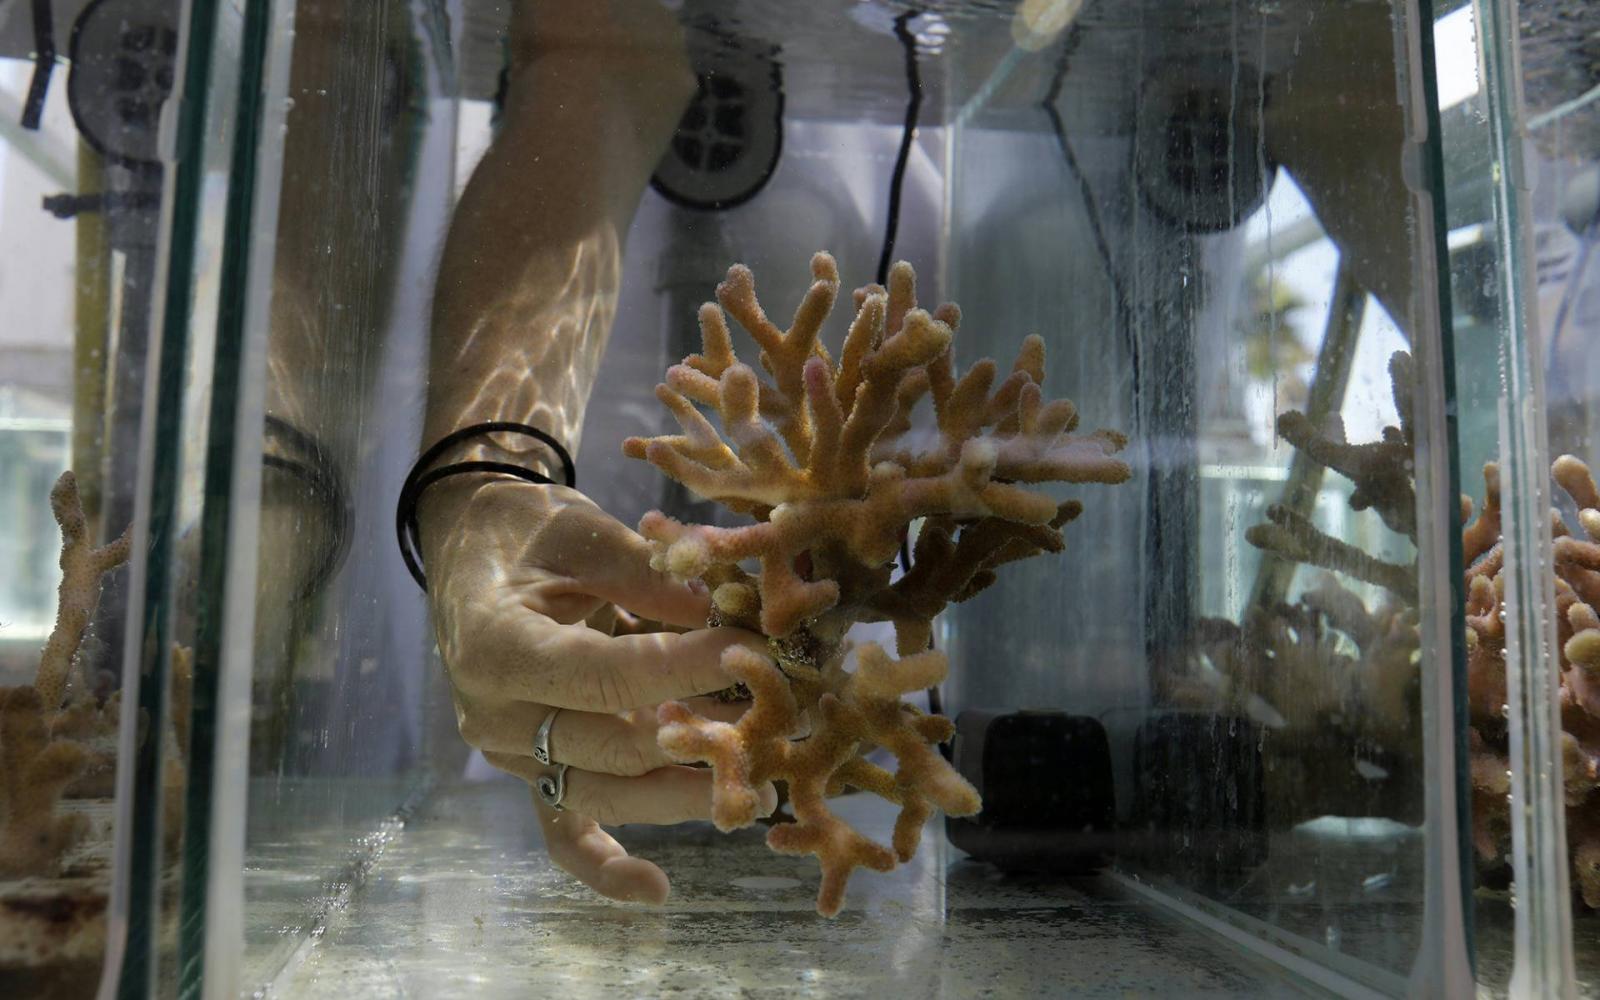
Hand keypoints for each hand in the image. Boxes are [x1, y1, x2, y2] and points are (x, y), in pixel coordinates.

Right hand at [419, 478, 776, 903]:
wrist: (472, 550)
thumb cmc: (526, 533)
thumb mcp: (582, 532)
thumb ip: (645, 573)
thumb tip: (723, 611)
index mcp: (496, 648)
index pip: (604, 675)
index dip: (681, 669)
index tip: (747, 652)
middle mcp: (496, 715)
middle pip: (612, 745)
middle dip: (702, 732)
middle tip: (776, 720)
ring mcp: (512, 754)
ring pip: (605, 792)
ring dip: (683, 793)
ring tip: (758, 789)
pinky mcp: (530, 773)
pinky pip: (563, 831)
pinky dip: (605, 866)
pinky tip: (657, 890)